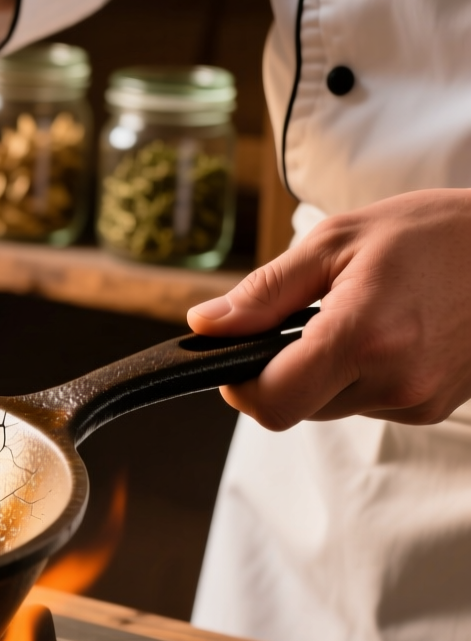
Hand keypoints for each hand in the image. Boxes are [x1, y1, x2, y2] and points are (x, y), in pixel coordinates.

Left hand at [188, 188, 470, 428]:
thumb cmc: (434, 233)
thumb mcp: (335, 242)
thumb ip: (263, 292)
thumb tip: (205, 325)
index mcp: (362, 337)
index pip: (273, 403)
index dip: (241, 386)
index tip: (238, 359)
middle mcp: (395, 381)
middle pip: (297, 407)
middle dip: (285, 371)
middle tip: (308, 319)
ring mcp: (420, 400)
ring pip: (331, 407)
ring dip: (326, 372)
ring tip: (362, 316)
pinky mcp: (435, 407)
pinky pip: (370, 403)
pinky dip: (362, 375)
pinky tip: (391, 332)